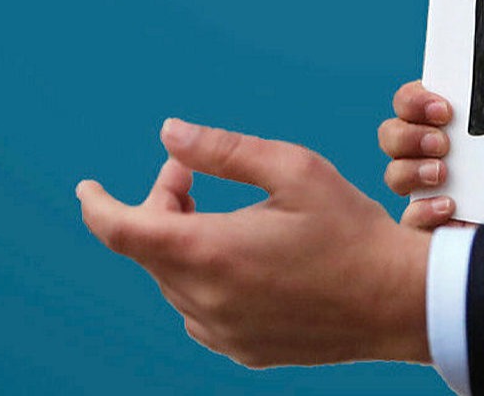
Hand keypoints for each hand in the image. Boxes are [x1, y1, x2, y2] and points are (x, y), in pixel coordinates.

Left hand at [77, 118, 433, 368]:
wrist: (397, 300)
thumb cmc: (350, 229)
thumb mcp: (291, 169)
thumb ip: (223, 150)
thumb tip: (169, 133)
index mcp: (209, 252)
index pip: (121, 232)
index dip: (96, 207)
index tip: (87, 190)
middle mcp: (206, 301)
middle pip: (152, 248)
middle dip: (162, 205)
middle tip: (193, 175)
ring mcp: (223, 332)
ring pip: (174, 280)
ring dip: (183, 242)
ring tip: (224, 214)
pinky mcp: (242, 350)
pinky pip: (199, 310)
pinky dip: (203, 278)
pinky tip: (242, 258)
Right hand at [378, 81, 464, 228]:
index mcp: (435, 121)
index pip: (406, 101)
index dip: (415, 102)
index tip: (445, 110)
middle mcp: (420, 151)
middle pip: (390, 135)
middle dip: (410, 136)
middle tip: (442, 143)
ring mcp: (420, 187)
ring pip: (393, 174)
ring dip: (412, 171)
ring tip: (442, 174)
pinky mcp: (427, 222)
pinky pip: (409, 218)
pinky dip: (424, 211)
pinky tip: (448, 207)